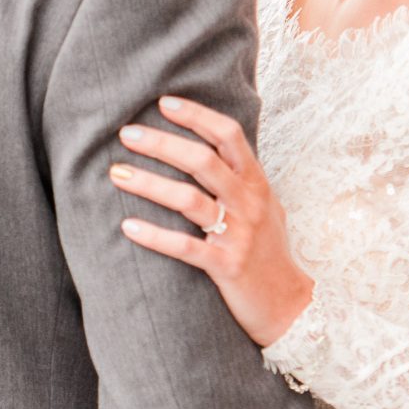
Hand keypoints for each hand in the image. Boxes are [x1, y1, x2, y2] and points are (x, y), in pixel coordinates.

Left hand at [112, 95, 312, 347]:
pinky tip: (128, 227)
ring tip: (117, 173)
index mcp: (257, 184)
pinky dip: (154, 236)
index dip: (197, 116)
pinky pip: (185, 247)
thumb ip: (240, 179)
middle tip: (127, 133)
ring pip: (188, 200)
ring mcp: (238, 235)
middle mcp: (249, 204)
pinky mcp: (226, 267)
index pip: (229, 136)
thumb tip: (208, 148)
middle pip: (202, 161)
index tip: (164, 102)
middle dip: (161, 143)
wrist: (291, 305)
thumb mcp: (264, 207)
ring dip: (149, 183)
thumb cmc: (269, 252)